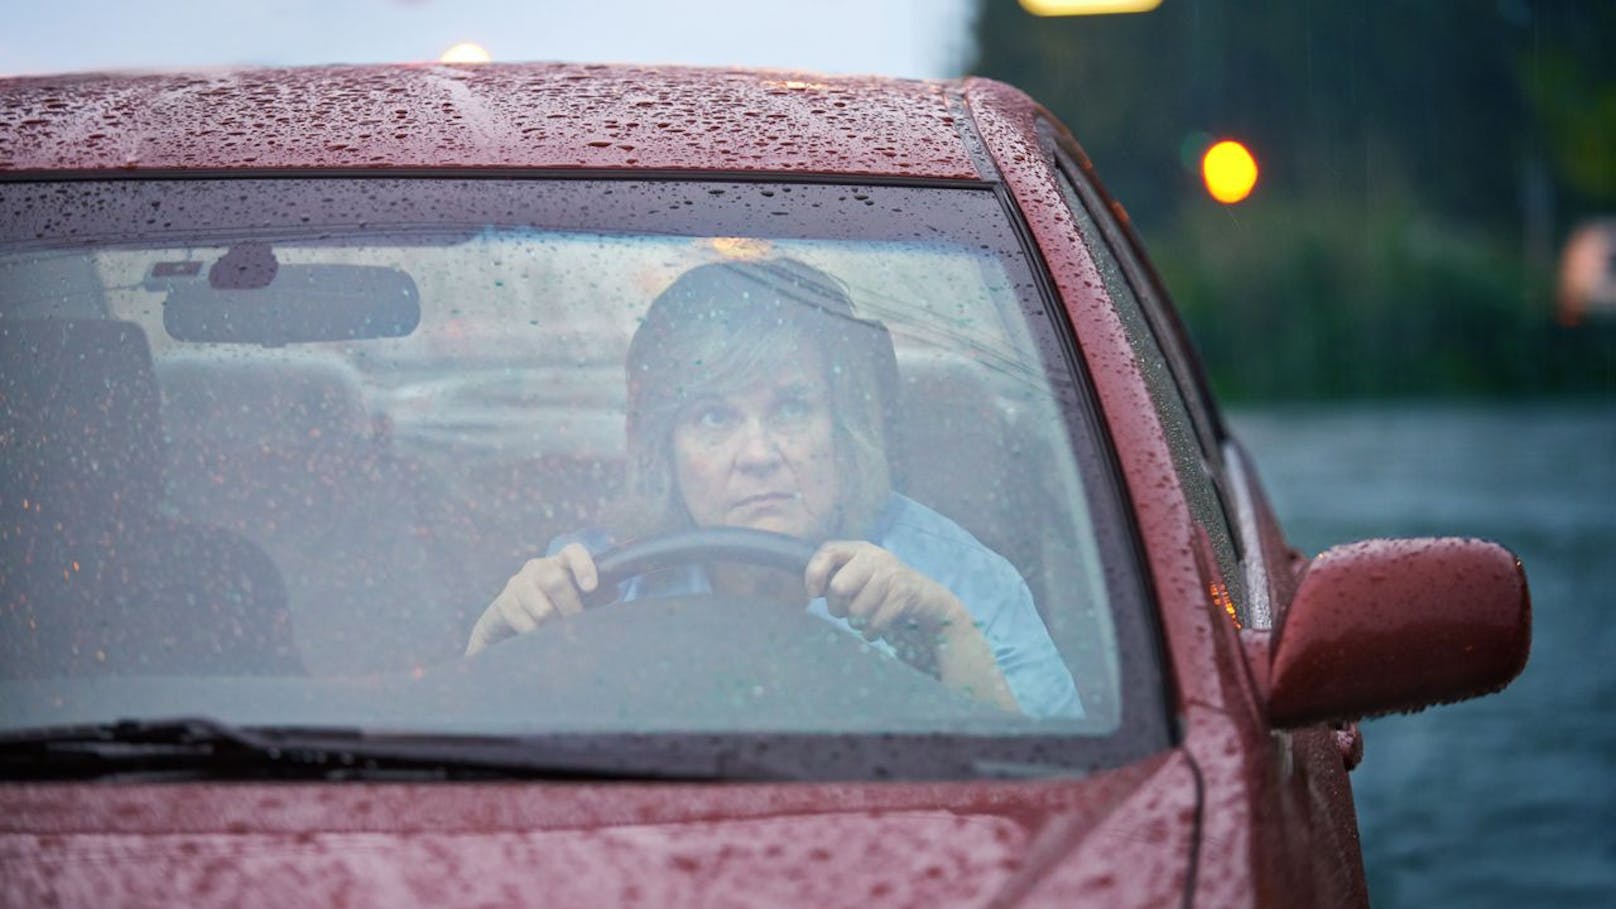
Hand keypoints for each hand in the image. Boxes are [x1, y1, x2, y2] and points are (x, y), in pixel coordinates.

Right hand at [465, 542, 598, 655]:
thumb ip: (598, 596)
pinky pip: (526, 624)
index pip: (573, 552)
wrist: (514, 618)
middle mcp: (538, 567)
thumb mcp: (580, 599)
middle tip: (576, 624)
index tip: (590, 587)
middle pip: (556, 582)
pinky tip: (538, 636)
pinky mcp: (504, 603)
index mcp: (561, 562)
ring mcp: (519, 583)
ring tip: (556, 632)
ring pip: (542, 609)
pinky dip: (537, 635)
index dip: (583, 566)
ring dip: (553, 626)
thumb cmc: (558, 606)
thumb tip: (613, 594)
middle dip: (570, 609)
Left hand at [805, 540, 1019, 712]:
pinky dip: (871, 632)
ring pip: (857, 610)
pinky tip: (875, 628)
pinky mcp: (904, 594)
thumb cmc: (884, 589)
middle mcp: (875, 556)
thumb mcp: (861, 576)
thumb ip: (836, 577)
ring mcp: (891, 574)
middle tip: (846, 611)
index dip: (814, 573)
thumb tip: (811, 592)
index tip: (813, 594)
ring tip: (865, 618)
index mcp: (859, 549)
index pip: (828, 551)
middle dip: (838, 608)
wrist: (929, 598)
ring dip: (857, 622)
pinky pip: (875, 622)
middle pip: (839, 587)